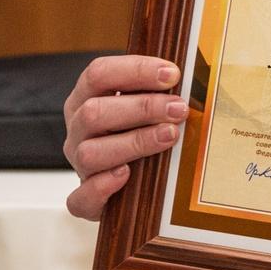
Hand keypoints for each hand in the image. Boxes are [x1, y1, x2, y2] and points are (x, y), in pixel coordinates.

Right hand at [62, 54, 187, 220]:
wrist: (125, 183)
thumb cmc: (136, 131)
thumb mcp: (142, 105)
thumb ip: (157, 90)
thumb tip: (192, 78)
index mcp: (86, 97)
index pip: (99, 74)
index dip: (135, 70)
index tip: (172, 75)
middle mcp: (78, 129)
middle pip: (94, 112)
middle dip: (142, 108)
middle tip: (179, 109)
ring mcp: (78, 164)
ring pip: (90, 152)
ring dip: (134, 142)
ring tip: (169, 136)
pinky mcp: (84, 199)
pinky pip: (82, 197)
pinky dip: (103, 187)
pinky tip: (126, 175)